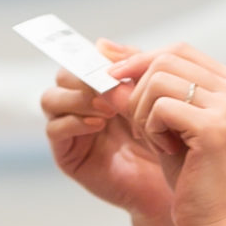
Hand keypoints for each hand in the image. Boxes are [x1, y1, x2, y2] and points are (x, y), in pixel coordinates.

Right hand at [42, 44, 174, 221]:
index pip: (81, 59)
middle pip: (62, 75)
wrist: (175, 183)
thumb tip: (101, 42)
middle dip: (84, 76)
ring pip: (51, 99)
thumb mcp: (151, 96)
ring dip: (77, 97)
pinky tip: (99, 124)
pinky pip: (54, 130)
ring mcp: (70, 130)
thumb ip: (132, 68)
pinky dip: (74, 122)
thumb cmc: (168, 138)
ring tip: (108, 107)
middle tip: (109, 84)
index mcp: (100, 88)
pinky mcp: (66, 155)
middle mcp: (80, 105)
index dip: (91, 57)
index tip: (112, 63)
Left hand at [110, 46, 225, 225]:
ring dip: (143, 111)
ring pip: (159, 81)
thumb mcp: (168, 122)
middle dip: (137, 89)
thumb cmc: (194, 174)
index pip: (178, 50)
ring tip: (155, 139)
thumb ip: (146, 86)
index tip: (113, 76)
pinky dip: (151, 128)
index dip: (140, 59)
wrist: (221, 221)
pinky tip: (166, 151)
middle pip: (165, 60)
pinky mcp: (215, 128)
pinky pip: (161, 108)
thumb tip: (104, 48)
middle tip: (139, 124)